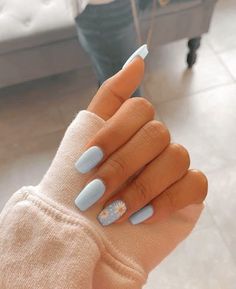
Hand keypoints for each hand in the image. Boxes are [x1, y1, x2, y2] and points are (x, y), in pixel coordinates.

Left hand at [74, 55, 207, 225]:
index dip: (111, 133)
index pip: (138, 108)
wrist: (87, 233)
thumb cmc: (81, 186)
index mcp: (133, 127)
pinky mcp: (188, 192)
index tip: (85, 162)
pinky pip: (195, 185)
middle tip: (93, 194)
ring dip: (141, 188)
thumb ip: (109, 98)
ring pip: (176, 157)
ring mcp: (175, 166)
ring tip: (112, 213)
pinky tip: (140, 217)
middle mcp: (157, 142)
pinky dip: (165, 201)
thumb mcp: (83, 139)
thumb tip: (139, 57)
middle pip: (156, 133)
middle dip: (121, 166)